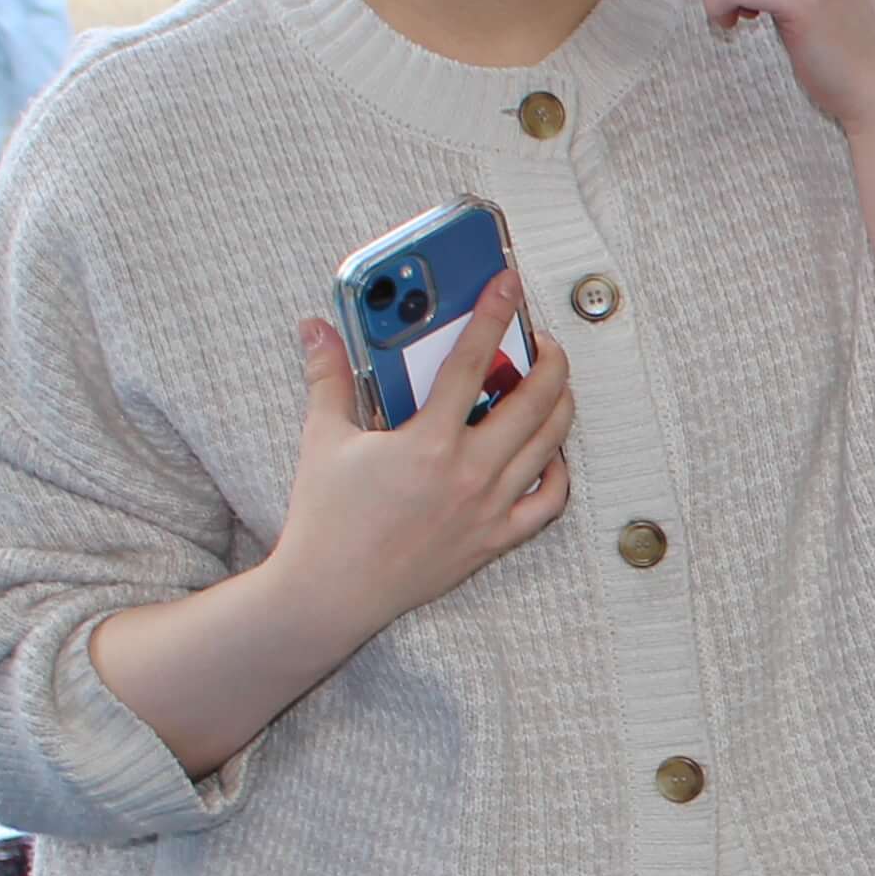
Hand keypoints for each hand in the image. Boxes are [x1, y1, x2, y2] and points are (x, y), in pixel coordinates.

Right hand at [273, 278, 573, 637]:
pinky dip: (559, 473)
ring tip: (553, 383)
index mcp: (428, 442)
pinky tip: (551, 453)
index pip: (471, 360)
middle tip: (542, 339)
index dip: (494, 313)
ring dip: (559, 405)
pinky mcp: (494, 540)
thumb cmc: (326, 518)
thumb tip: (315, 329)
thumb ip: (328, 377)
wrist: (330, 592)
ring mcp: (488, 509)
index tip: (508, 283)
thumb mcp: (322, 439)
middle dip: (548, 359)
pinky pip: (549, 503)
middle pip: (533, 401)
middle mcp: (468, 473)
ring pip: (549, 446)